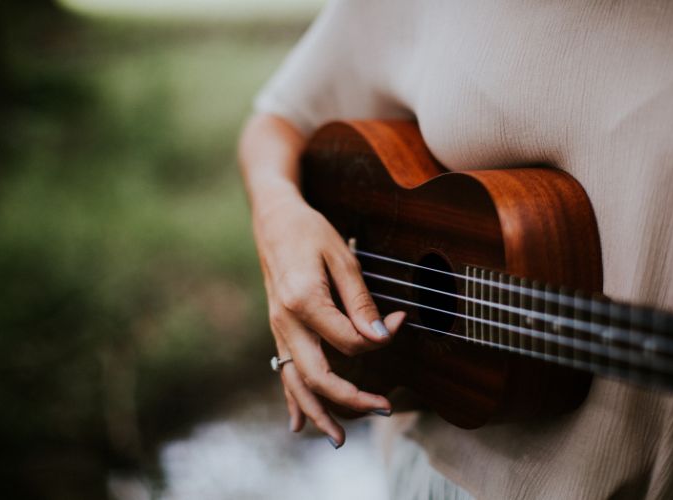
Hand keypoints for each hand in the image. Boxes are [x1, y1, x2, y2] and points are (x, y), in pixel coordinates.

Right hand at [254, 191, 404, 447]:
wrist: (273, 220)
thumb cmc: (310, 232)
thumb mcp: (343, 257)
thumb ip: (360, 301)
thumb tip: (380, 336)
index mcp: (304, 301)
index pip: (347, 340)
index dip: (379, 337)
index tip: (399, 322)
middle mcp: (286, 322)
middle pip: (317, 375)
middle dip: (351, 400)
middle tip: (385, 409)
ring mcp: (279, 329)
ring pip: (295, 382)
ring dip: (318, 413)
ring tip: (340, 439)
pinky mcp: (279, 330)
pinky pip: (283, 372)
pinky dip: (292, 400)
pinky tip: (299, 424)